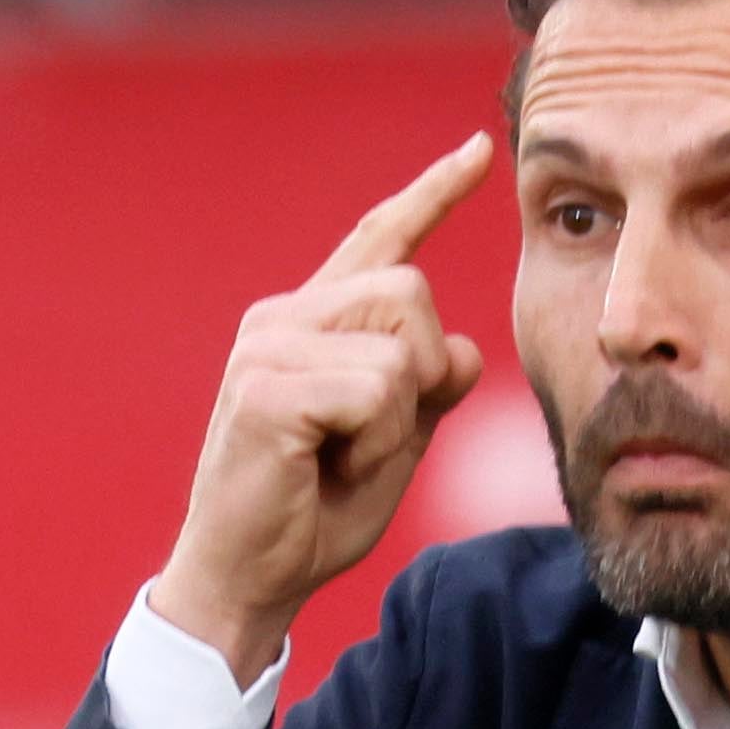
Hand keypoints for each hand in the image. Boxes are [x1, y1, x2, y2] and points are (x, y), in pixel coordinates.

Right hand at [152, 134, 495, 680]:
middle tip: (370, 440)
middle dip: (420, 374)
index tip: (481, 151)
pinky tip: (325, 466)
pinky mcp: (263, 387)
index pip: (379, 238)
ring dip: (395, 420)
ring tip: (341, 455)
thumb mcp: (392, 437)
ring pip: (398, 346)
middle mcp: (281, 316)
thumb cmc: (314, 509)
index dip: (433, 193)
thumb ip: (426, 383)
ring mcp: (266, 346)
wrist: (248, 578)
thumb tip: (457, 348)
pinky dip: (373, 442)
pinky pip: (374, 391)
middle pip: (410, 291)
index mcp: (308, 319)